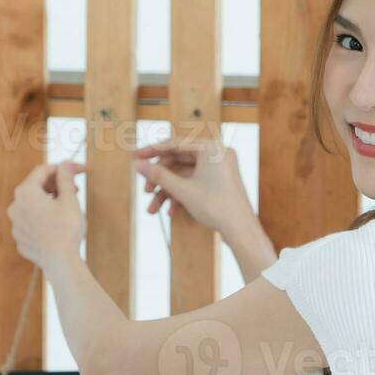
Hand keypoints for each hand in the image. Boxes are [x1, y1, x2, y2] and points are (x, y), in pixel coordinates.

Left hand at [9, 160, 86, 268]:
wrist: (60, 261)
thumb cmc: (66, 228)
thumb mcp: (69, 199)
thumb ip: (66, 178)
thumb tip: (66, 164)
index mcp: (26, 192)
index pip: (43, 171)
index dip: (63, 168)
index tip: (78, 170)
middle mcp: (15, 206)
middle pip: (36, 188)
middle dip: (56, 185)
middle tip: (75, 188)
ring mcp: (16, 225)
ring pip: (33, 206)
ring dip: (49, 202)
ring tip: (67, 207)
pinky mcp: (21, 240)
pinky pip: (32, 223)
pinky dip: (44, 219)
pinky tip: (58, 224)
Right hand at [133, 135, 252, 234]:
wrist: (240, 230)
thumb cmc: (216, 206)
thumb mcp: (182, 190)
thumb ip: (158, 175)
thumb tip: (138, 165)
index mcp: (211, 148)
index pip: (175, 144)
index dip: (152, 150)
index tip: (134, 155)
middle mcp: (216, 154)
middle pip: (178, 161)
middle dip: (160, 179)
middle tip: (144, 190)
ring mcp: (218, 168)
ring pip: (185, 176)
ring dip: (168, 192)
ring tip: (153, 209)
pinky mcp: (219, 182)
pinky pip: (195, 183)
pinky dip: (182, 196)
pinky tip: (171, 212)